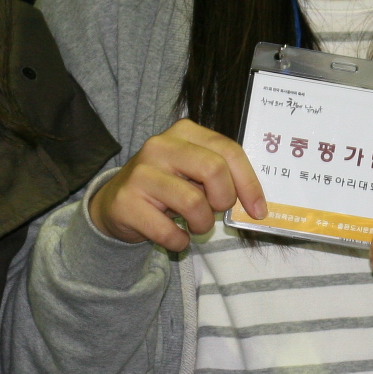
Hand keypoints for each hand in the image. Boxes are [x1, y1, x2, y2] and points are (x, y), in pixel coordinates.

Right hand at [88, 119, 265, 250]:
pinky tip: (176, 236)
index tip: (258, 210)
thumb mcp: (192, 170)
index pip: (229, 151)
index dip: (249, 183)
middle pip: (214, 170)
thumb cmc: (166, 186)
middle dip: (224, 199)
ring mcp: (141, 173)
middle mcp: (161, 146)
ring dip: (202, 224)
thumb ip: (220, 174)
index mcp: (184, 132)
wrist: (114, 202)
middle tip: (216, 211)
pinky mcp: (126, 202)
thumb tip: (254, 202)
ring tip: (194, 224)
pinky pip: (168, 232)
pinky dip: (180, 241)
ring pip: (193, 203)